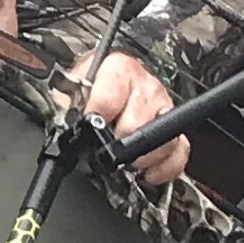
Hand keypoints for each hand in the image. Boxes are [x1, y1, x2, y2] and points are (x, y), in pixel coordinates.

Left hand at [79, 49, 187, 184]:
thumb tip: (64, 123)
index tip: (88, 128)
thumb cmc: (93, 84)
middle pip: (138, 123)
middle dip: (118, 143)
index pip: (110, 96)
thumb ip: (69, 103)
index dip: (97, 116)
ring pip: (164, 138)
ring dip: (143, 158)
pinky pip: (180, 151)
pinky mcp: (174, 127)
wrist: (110, 79)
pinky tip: (148, 173)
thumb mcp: (73, 86)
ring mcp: (164, 106)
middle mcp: (146, 85)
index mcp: (119, 69)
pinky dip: (165, 167)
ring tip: (126, 163)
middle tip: (106, 150)